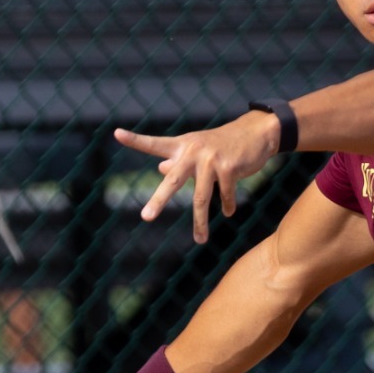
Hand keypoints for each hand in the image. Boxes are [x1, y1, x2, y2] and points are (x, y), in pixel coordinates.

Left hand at [115, 112, 281, 242]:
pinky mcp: (229, 168)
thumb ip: (178, 160)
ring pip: (201, 198)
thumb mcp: (197, 149)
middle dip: (159, 200)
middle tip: (146, 217)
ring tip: (200, 239)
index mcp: (182, 146)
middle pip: (172, 180)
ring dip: (201, 222)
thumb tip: (160, 168)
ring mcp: (211, 160)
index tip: (116, 134)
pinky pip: (225, 195)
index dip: (135, 140)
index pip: (154, 144)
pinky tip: (227, 211)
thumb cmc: (222, 144)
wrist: (256, 133)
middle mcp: (193, 151)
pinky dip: (227, 206)